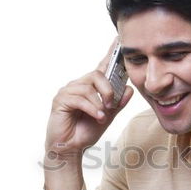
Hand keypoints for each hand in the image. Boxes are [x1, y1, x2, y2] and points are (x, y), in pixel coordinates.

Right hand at [45, 38, 132, 159]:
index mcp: (90, 87)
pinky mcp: (60, 100)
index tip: (118, 40)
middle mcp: (78, 85)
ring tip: (101, 116)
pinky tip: (96, 117)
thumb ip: (118, 104)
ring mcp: (68, 91)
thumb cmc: (85, 132)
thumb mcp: (108, 117)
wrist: (71, 148)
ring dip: (99, 104)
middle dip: (108, 90)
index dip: (110, 53)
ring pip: (89, 87)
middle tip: (111, 106)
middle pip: (97, 75)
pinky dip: (92, 109)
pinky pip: (80, 99)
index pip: (102, 67)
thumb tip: (130, 89)